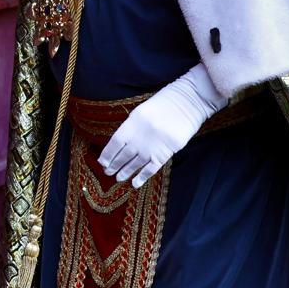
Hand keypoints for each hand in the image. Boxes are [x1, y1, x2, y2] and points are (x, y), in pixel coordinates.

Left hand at [99, 62, 225, 187]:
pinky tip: (135, 183)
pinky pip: (150, 169)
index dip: (108, 154)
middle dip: (114, 165)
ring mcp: (151, 147)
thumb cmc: (164, 104)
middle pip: (123, 155)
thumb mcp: (142, 111)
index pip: (115, 143)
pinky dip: (142, 177)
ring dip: (126, 172)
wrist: (187, 104)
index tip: (102, 162)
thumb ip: (132, 127)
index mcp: (131, 124)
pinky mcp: (164, 154)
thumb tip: (122, 143)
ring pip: (135, 164)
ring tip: (118, 178)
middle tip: (108, 172)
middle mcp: (139, 138)